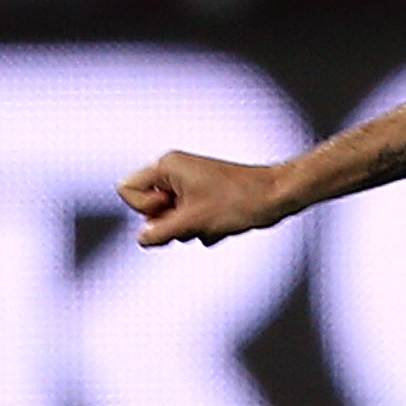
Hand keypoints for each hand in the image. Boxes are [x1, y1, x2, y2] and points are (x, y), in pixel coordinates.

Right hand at [117, 150, 288, 246]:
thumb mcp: (191, 222)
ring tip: (213, 221)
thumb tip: (143, 239)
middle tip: (196, 219)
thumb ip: (159, 233)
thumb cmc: (238, 203)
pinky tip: (224, 225)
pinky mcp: (205, 197)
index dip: (146, 209)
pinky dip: (203, 227)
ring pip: (170, 218)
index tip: (172, 209)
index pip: (128, 191)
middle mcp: (175, 171)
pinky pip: (190, 220)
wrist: (277, 197)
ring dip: (189, 228)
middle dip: (170, 223)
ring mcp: (191, 184)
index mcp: (167, 166)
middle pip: (149, 209)